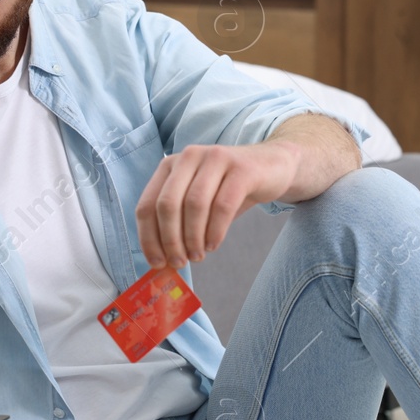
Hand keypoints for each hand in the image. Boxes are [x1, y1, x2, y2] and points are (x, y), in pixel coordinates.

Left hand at [136, 140, 300, 268]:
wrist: (273, 167)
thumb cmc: (229, 190)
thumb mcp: (199, 201)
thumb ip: (179, 223)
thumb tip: (163, 259)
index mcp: (169, 165)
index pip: (147, 204)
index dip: (148, 238)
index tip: (157, 263)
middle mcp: (188, 157)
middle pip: (167, 205)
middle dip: (170, 240)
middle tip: (180, 262)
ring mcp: (215, 158)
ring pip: (194, 205)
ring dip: (194, 238)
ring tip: (199, 255)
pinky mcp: (241, 169)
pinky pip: (222, 206)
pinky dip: (215, 231)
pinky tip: (214, 244)